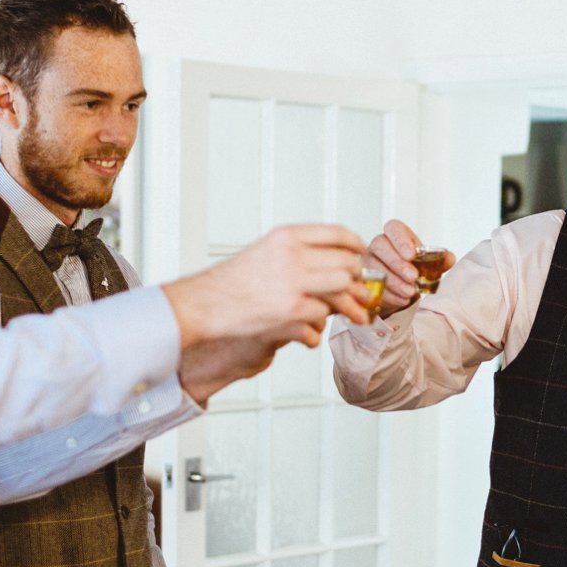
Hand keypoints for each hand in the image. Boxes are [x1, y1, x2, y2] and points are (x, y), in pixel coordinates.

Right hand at [163, 224, 368, 394]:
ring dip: (348, 308)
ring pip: (341, 291)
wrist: (204, 305)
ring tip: (351, 316)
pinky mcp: (289, 312)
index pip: (339, 234)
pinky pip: (322, 320)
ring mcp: (292, 284)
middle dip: (358, 282)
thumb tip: (343, 263)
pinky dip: (318, 330)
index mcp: (287, 236)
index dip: (358, 248)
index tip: (362, 259)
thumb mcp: (268, 252)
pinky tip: (309, 332)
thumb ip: (301, 253)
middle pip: (347, 265)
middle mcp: (291, 256)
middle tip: (359, 294)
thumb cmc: (234, 282)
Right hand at [364, 218, 451, 316]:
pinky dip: (389, 294)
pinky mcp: (363, 279)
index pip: (393, 228)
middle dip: (397, 263)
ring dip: (394, 281)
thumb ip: (439, 260)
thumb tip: (449, 258)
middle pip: (380, 246)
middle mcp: (378, 244)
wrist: (401, 290)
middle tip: (413, 277)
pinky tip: (402, 299)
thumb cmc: (413, 270)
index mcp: (395, 235)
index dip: (401, 239)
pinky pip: (371, 285)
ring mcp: (367, 261)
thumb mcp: (428, 264)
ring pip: (374, 268)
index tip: (412, 254)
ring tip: (410, 292)